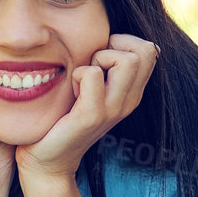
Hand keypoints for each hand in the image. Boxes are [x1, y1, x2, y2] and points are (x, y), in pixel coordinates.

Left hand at [15, 35, 157, 181]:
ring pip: (127, 59)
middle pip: (145, 50)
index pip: (150, 49)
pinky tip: (69, 93)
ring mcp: (114, 109)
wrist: (47, 160)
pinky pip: (92, 74)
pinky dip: (76, 74)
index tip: (99, 59)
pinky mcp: (93, 115)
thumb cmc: (61, 118)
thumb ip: (103, 68)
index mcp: (132, 93)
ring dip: (98, 58)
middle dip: (114, 47)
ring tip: (82, 79)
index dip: (124, 43)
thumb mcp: (90, 90)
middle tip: (91, 66)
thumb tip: (106, 36)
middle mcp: (129, 101)